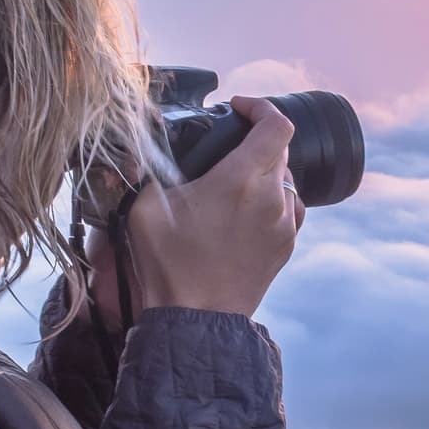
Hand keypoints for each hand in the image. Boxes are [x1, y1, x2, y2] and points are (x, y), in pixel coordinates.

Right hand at [110, 95, 305, 322]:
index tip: (238, 107)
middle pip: (280, 150)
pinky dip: (272, 200)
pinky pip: (288, 209)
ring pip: (287, 181)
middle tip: (226, 147)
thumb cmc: (169, 265)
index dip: (260, 106)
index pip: (276, 124)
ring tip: (235, 182)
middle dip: (256, 140)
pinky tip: (245, 211)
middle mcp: (273, 198)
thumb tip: (141, 148)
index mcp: (243, 180)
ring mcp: (284, 225)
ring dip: (266, 172)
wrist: (195, 321)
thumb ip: (146, 168)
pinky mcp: (285, 247)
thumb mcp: (143, 207)